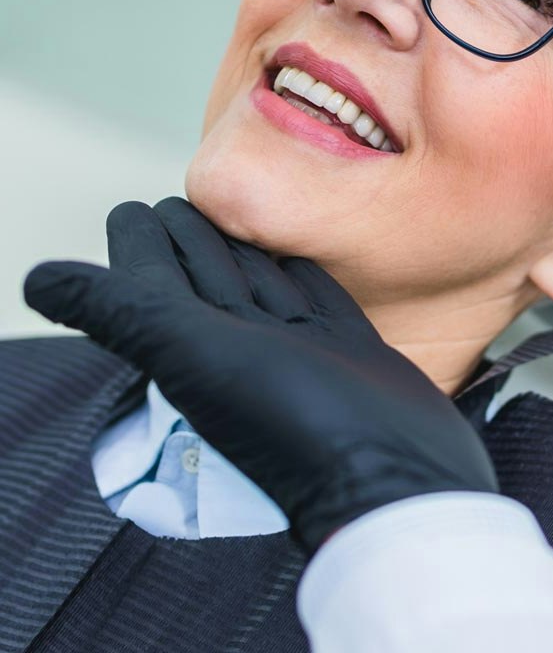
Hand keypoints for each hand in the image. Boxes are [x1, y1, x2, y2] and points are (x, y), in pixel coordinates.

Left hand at [22, 198, 498, 553]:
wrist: (392, 475)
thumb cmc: (295, 418)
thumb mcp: (198, 357)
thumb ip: (124, 313)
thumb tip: (36, 278)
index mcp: (199, 344)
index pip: (157, 280)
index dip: (139, 244)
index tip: (132, 210)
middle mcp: (245, 346)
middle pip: (209, 278)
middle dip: (191, 238)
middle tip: (181, 202)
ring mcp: (301, 348)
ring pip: (261, 284)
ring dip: (244, 250)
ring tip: (238, 218)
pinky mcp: (350, 349)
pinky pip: (318, 298)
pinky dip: (303, 274)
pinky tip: (299, 257)